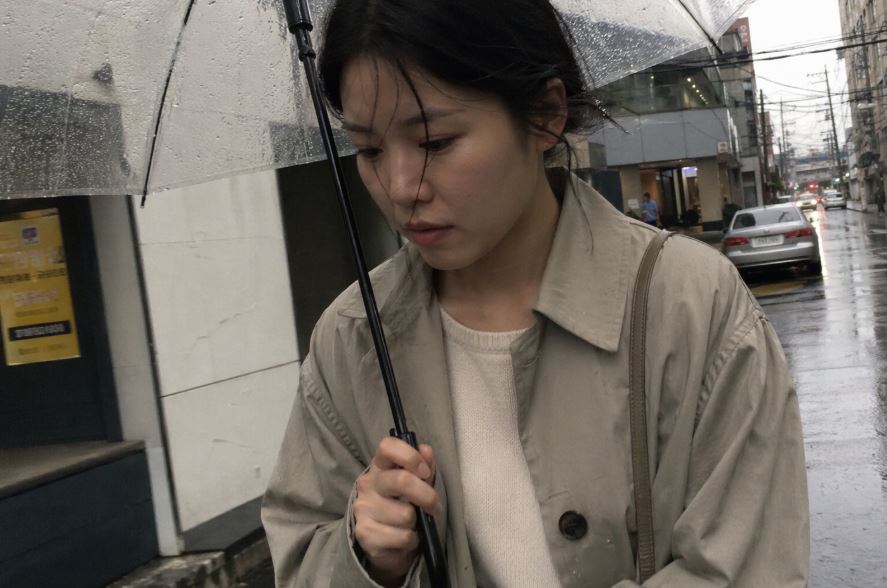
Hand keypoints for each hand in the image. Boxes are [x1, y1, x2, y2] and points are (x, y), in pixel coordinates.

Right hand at [353, 437, 440, 585]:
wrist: (384, 542)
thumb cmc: (403, 505)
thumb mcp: (417, 483)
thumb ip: (424, 466)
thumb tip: (426, 450)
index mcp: (380, 466)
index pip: (387, 446)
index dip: (410, 456)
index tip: (425, 473)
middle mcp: (367, 484)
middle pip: (401, 480)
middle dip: (426, 496)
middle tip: (434, 506)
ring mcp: (363, 509)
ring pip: (405, 515)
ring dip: (417, 523)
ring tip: (412, 525)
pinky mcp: (365, 534)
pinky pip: (402, 537)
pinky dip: (411, 540)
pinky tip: (404, 538)